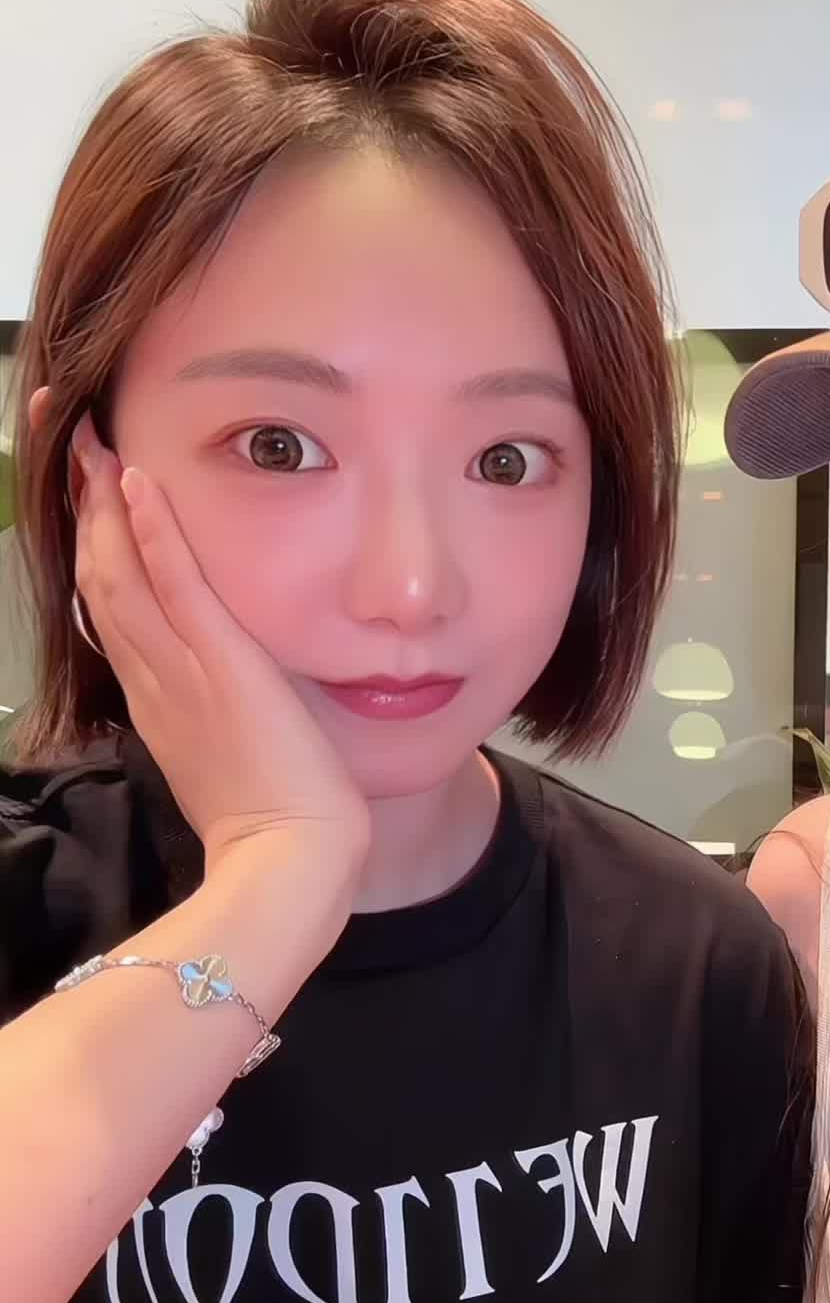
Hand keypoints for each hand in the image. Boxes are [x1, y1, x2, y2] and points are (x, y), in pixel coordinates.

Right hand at [60, 400, 371, 882]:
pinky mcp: (221, 667)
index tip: (87, 497)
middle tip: (65, 442)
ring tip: (87, 440)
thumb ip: (216, 717)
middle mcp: (154, 680)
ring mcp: (181, 672)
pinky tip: (139, 480)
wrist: (291, 863)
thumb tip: (223, 694)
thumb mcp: (230, 758)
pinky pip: (178, 586)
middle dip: (82, 507)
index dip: (93, 548)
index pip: (112, 607)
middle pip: (99, 578)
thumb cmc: (276, 823)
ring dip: (105, 502)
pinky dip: (155, 532)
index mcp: (156, 700)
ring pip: (122, 573)